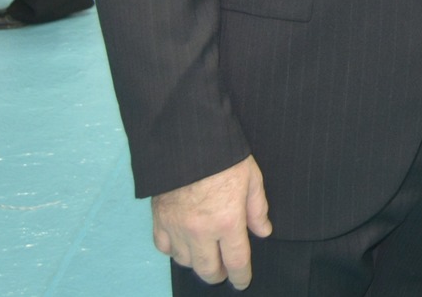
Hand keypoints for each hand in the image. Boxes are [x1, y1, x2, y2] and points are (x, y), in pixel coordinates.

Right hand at [151, 156, 271, 288]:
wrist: (188, 140)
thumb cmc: (225, 156)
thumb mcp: (252, 178)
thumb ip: (257, 208)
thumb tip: (263, 231)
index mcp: (228, 221)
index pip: (236, 261)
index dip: (240, 276)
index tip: (242, 281)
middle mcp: (201, 231)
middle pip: (208, 269)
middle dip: (218, 274)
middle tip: (223, 270)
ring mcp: (177, 227)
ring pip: (185, 261)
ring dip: (196, 261)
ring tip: (205, 254)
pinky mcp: (159, 219)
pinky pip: (163, 247)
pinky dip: (173, 250)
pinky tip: (182, 243)